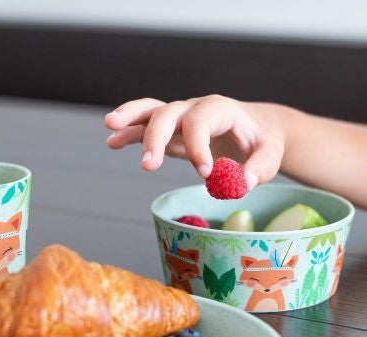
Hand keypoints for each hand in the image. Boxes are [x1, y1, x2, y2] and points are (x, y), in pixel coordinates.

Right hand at [104, 95, 287, 189]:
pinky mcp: (172, 131)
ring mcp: (181, 117)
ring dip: (131, 119)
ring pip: (151, 110)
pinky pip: (147, 126)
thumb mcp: (270, 155)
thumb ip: (258, 169)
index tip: (205, 174)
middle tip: (147, 167)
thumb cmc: (261, 141)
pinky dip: (130, 132)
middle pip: (168, 113)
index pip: (201, 122)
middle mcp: (196, 108)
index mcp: (221, 110)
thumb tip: (240, 184)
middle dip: (155, 138)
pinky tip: (112, 142)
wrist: (255, 129)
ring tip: (110, 129)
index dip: (198, 147)